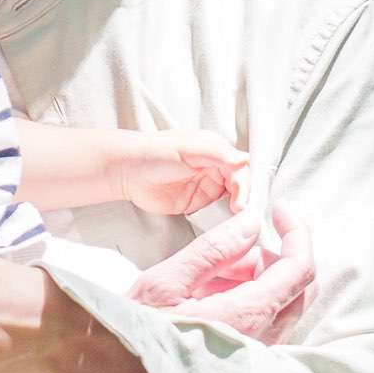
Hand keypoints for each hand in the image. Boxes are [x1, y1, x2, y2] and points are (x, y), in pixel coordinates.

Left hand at [109, 130, 244, 220]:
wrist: (128, 171)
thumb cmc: (155, 153)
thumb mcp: (189, 149)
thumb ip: (218, 154)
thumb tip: (244, 159)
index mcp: (216, 151)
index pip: (240, 169)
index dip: (244, 184)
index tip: (241, 200)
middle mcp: (215, 169)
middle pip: (240, 185)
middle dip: (243, 198)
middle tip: (239, 212)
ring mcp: (206, 187)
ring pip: (231, 199)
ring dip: (236, 209)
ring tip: (235, 220)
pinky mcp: (196, 203)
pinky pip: (215, 212)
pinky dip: (223, 218)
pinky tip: (225, 223)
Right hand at [132, 203, 312, 344]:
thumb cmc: (135, 332)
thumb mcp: (165, 283)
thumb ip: (213, 249)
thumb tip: (252, 223)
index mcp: (246, 317)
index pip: (299, 269)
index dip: (296, 232)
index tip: (279, 209)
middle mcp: (262, 339)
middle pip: (296, 285)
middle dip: (270, 255)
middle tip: (228, 247)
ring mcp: (257, 352)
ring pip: (281, 301)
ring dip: (256, 276)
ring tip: (210, 274)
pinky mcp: (246, 359)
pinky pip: (266, 319)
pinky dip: (248, 296)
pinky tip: (210, 294)